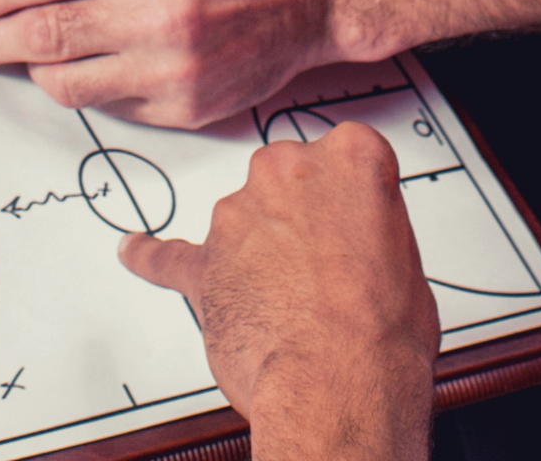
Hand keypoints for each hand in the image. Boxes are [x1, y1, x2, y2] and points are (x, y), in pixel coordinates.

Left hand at [118, 123, 435, 460]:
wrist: (338, 383)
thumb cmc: (380, 332)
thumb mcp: (406, 258)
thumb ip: (368, 227)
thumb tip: (353, 247)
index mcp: (350, 157)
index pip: (345, 159)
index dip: (349, 206)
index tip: (354, 231)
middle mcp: (288, 170)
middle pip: (286, 180)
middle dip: (300, 220)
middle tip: (326, 273)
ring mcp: (240, 213)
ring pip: (244, 221)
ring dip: (259, 253)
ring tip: (291, 308)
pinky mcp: (204, 262)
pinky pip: (169, 255)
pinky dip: (150, 256)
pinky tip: (135, 251)